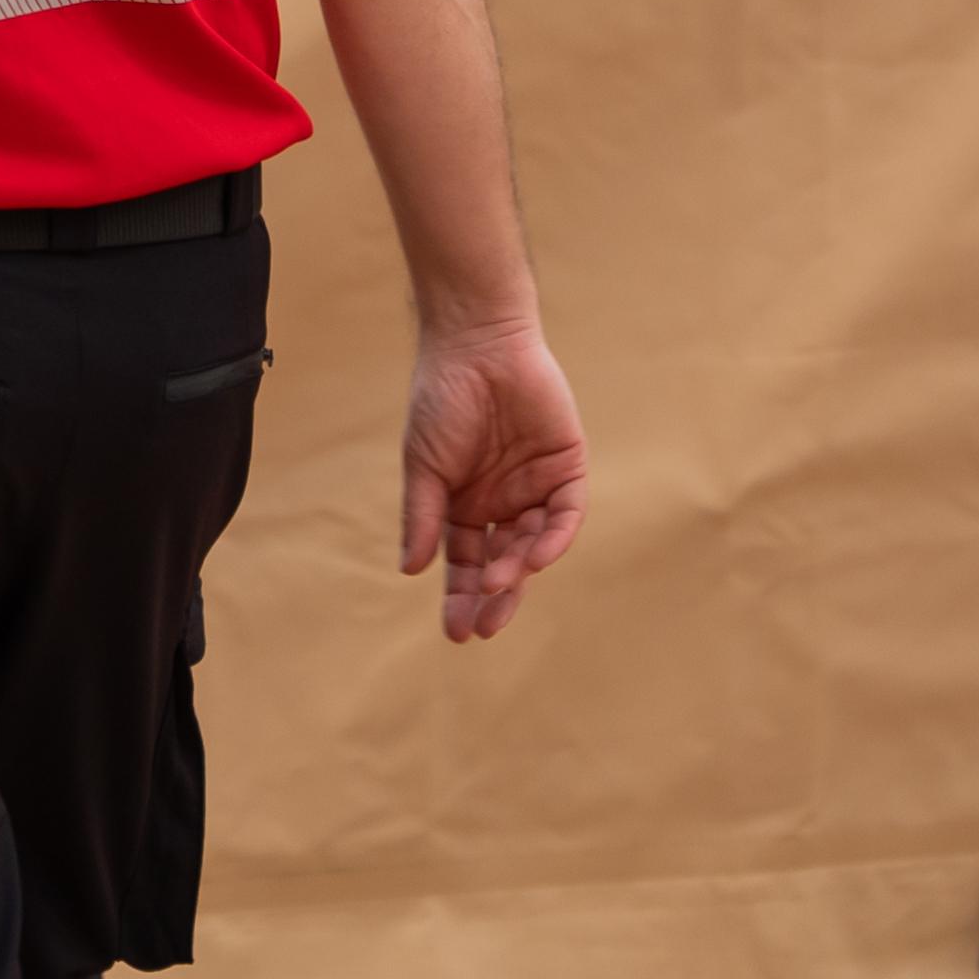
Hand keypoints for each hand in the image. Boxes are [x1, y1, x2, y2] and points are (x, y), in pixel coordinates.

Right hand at [403, 317, 587, 642]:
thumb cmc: (441, 401)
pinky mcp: (567, 469)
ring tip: (500, 587)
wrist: (477, 346)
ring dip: (517, 569)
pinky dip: (552, 539)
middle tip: (482, 628)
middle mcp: (502, 502)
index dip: (461, 596)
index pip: (466, 562)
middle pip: (502, 563)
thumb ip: (422, 516)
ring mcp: (535, 488)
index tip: (456, 632)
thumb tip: (412, 570)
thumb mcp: (424, 465)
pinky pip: (564, 515)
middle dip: (492, 598)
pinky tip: (533, 557)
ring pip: (532, 544)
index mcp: (464, 504)